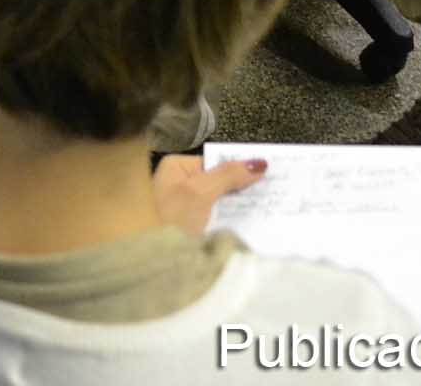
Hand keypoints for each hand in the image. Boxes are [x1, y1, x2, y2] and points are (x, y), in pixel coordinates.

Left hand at [150, 153, 266, 236]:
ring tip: (269, 210)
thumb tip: (259, 163)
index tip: (270, 173)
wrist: (144, 257)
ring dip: (237, 208)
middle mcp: (177, 184)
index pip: (216, 163)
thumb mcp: (200, 192)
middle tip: (275, 192)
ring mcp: (181, 208)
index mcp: (175, 168)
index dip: (240, 169)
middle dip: (241, 189)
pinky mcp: (186, 230)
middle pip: (217, 183)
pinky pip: (213, 221)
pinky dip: (229, 223)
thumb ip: (228, 175)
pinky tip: (249, 227)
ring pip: (217, 203)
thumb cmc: (168, 218)